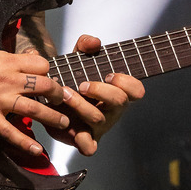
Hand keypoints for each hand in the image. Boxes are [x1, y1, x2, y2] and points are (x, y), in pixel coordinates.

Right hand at [0, 41, 72, 155]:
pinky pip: (11, 132)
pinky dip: (26, 143)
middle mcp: (8, 80)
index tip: (50, 80)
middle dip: (60, 94)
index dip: (49, 72)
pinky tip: (38, 151)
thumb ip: (6, 57)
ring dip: (52, 117)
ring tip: (63, 123)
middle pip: (45, 86)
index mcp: (8, 62)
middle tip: (66, 102)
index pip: (42, 65)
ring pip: (35, 109)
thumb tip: (18, 59)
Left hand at [47, 34, 145, 155]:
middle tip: (82, 85)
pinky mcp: (85, 139)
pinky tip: (69, 126)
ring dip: (80, 104)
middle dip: (101, 91)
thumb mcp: (78, 58)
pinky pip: (89, 147)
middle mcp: (113, 109)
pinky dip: (82, 140)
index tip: (109, 74)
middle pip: (120, 101)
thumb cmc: (73, 79)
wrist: (54, 101)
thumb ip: (86, 45)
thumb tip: (94, 42)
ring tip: (64, 94)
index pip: (136, 89)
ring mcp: (100, 125)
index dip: (127, 82)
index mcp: (117, 90)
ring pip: (98, 118)